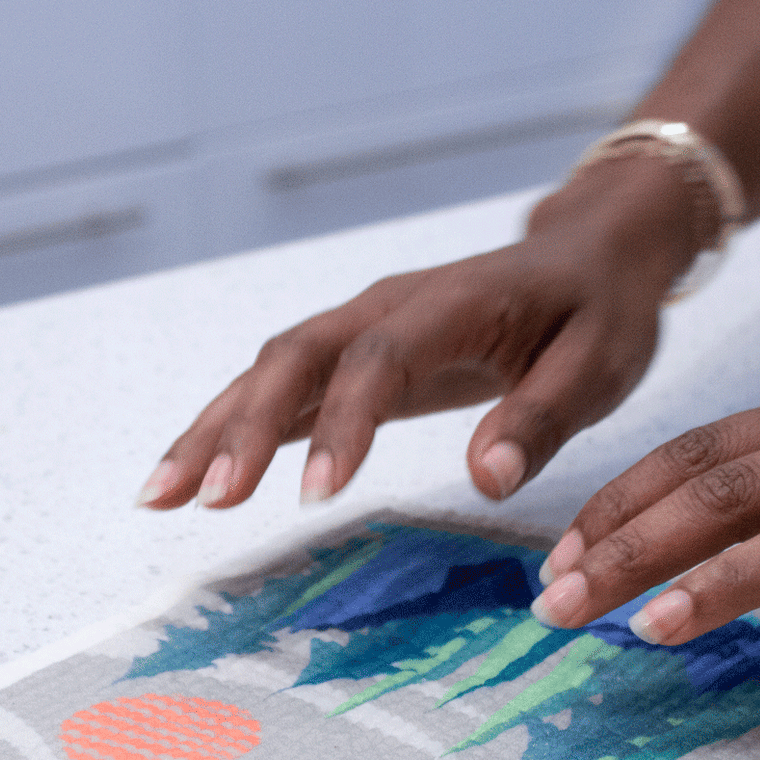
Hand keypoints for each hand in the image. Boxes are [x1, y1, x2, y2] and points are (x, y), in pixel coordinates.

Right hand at [135, 159, 698, 509]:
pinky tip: (193, 479)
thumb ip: (544, 416)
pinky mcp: (353, 359)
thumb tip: (490, 480)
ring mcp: (360, 331)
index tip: (317, 496)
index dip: (341, 424)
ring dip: (212, 431)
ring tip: (159, 497)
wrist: (585, 257)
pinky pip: (280, 393)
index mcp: (447, 305)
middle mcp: (385, 309)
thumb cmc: (597, 310)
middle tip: (204, 501)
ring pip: (268, 374)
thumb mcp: (600, 362)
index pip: (378, 360)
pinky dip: (231, 432)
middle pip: (293, 359)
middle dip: (240, 428)